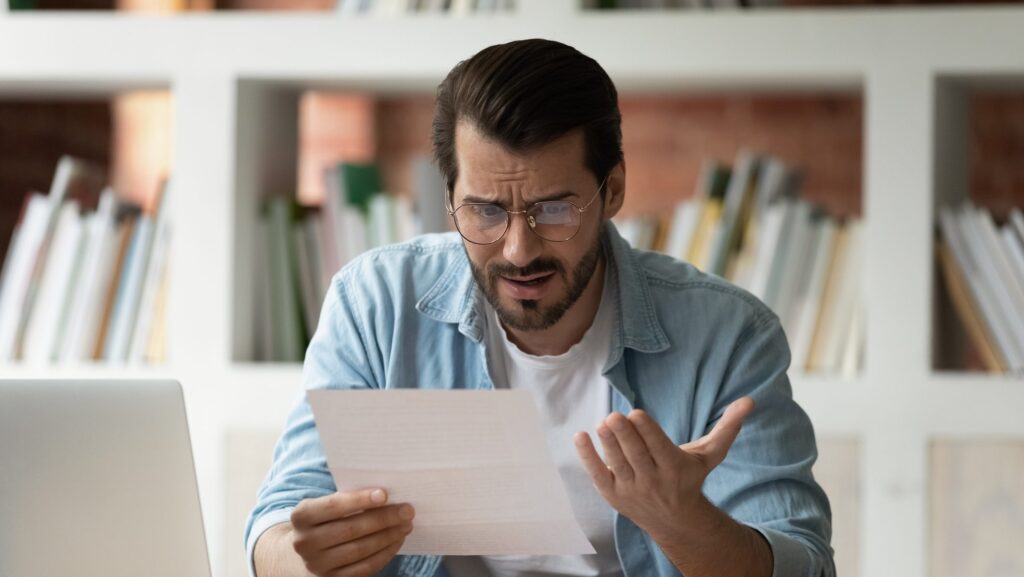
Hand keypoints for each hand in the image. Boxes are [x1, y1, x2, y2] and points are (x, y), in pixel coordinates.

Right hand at [289, 488, 413, 576]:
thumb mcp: (327, 506)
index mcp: (301, 517)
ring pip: (360, 550)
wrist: (309, 551)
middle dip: (383, 519)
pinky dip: (385, 553)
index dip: (359, 500)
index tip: (384, 494)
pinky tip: (397, 540)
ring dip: (388, 536)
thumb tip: (386, 497)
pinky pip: (364, 568)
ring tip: (406, 525)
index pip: (333, 506)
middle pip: (350, 529)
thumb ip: (348, 499)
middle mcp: (305, 543)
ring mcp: (317, 565)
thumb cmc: (326, 520)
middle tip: (407, 510)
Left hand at [573, 397, 754, 540]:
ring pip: (617, 464)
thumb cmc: (691, 477)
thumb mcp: (710, 455)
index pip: (658, 448)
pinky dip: (588, 457)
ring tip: (602, 424)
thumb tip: (750, 400)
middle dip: (624, 436)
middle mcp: (653, 480)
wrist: (676, 521)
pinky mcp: (613, 494)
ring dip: (608, 444)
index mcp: (675, 467)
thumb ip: (728, 427)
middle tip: (614, 416)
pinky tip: (580, 436)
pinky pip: (598, 475)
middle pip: (636, 456)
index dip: (646, 431)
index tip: (636, 413)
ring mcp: (631, 489)